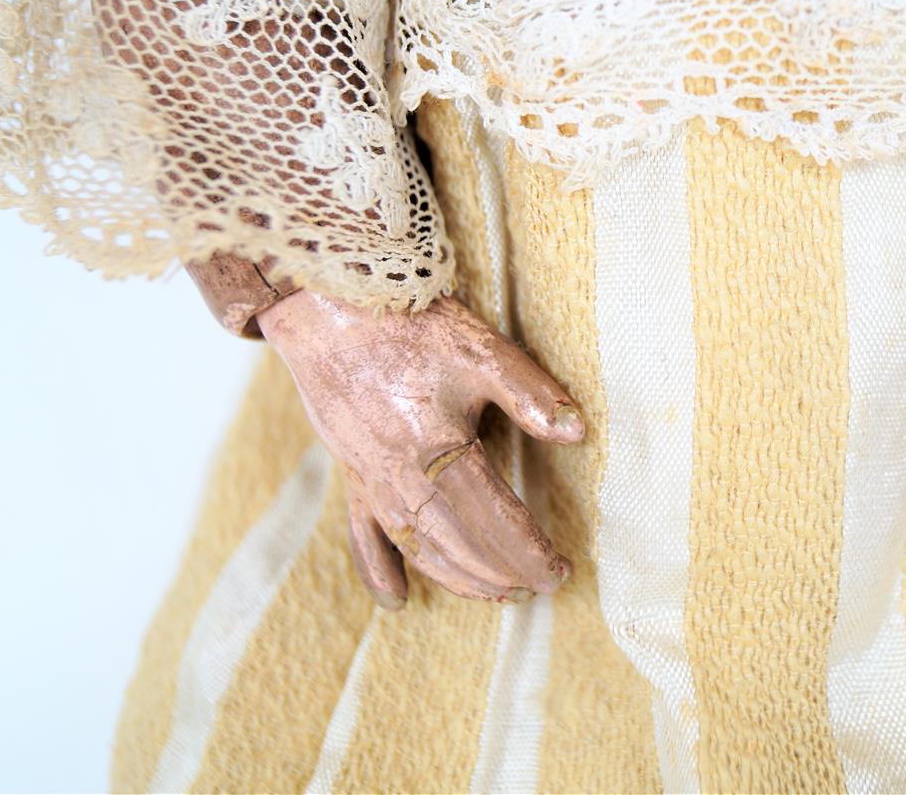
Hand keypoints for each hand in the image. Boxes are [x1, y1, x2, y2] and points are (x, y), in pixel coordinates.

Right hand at [256, 291, 584, 607]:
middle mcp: (401, 476)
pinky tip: (397, 600)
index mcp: (440, 449)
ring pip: (417, 546)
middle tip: (536, 589)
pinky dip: (379, 570)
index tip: (559, 573)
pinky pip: (362, 533)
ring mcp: (370, 478)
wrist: (327, 304)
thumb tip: (578, 433)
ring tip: (494, 595)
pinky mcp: (349, 470)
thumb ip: (531, 393)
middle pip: (457, 544)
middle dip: (500, 574)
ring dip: (457, 577)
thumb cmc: (411, 324)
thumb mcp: (481, 349)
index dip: (529, 553)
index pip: (495, 521)